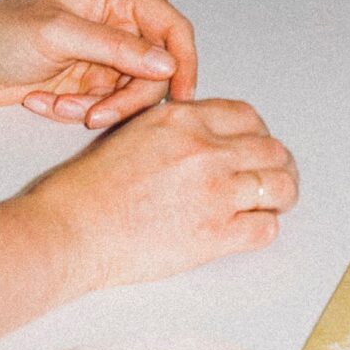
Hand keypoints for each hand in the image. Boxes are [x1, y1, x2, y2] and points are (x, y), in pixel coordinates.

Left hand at [0, 0, 199, 128]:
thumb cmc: (3, 31)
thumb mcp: (61, 34)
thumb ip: (116, 48)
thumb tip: (167, 65)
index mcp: (119, 0)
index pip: (172, 28)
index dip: (184, 61)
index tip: (182, 94)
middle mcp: (120, 28)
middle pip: (156, 71)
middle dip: (127, 99)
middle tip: (95, 115)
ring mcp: (107, 58)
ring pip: (132, 95)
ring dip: (96, 108)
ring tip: (57, 104)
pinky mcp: (92, 83)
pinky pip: (105, 106)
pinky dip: (76, 111)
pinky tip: (43, 100)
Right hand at [0, 98, 297, 339]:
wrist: (69, 230)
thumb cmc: (86, 190)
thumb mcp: (132, 133)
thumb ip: (176, 130)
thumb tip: (207, 138)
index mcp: (183, 120)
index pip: (247, 116)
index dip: (258, 133)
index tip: (256, 146)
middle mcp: (206, 150)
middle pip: (272, 150)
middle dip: (277, 165)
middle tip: (272, 178)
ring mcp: (215, 191)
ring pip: (280, 186)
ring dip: (281, 196)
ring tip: (273, 203)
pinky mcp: (216, 233)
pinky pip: (265, 228)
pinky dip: (264, 228)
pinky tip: (251, 229)